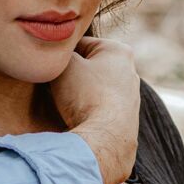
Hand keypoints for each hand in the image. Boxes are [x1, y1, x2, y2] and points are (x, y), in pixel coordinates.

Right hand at [50, 36, 139, 183]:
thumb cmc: (85, 96)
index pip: (80, 44)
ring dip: (80, 93)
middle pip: (90, 67)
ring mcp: (131, 97)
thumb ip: (60, 55)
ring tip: (65, 103)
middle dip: (73, 74)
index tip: (51, 68)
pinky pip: (101, 107)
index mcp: (118, 51)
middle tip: (56, 85)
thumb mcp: (64, 66)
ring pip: (95, 88)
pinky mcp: (127, 119)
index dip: (61, 56)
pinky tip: (78, 117)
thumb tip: (56, 58)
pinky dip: (89, 109)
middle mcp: (130, 71)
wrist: (104, 139)